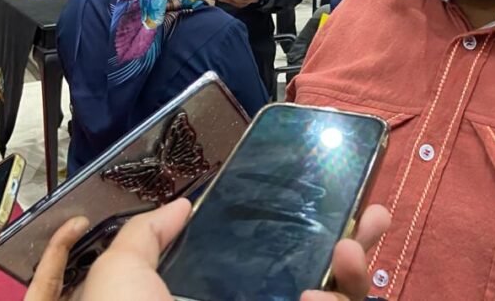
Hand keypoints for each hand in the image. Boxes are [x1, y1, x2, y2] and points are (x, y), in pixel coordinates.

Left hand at [82, 200, 388, 300]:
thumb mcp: (122, 274)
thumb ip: (147, 235)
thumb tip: (183, 205)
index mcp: (226, 298)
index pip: (281, 261)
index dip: (313, 231)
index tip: (340, 203)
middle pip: (327, 283)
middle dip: (357, 248)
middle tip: (372, 217)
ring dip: (354, 277)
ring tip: (346, 252)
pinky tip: (317, 300)